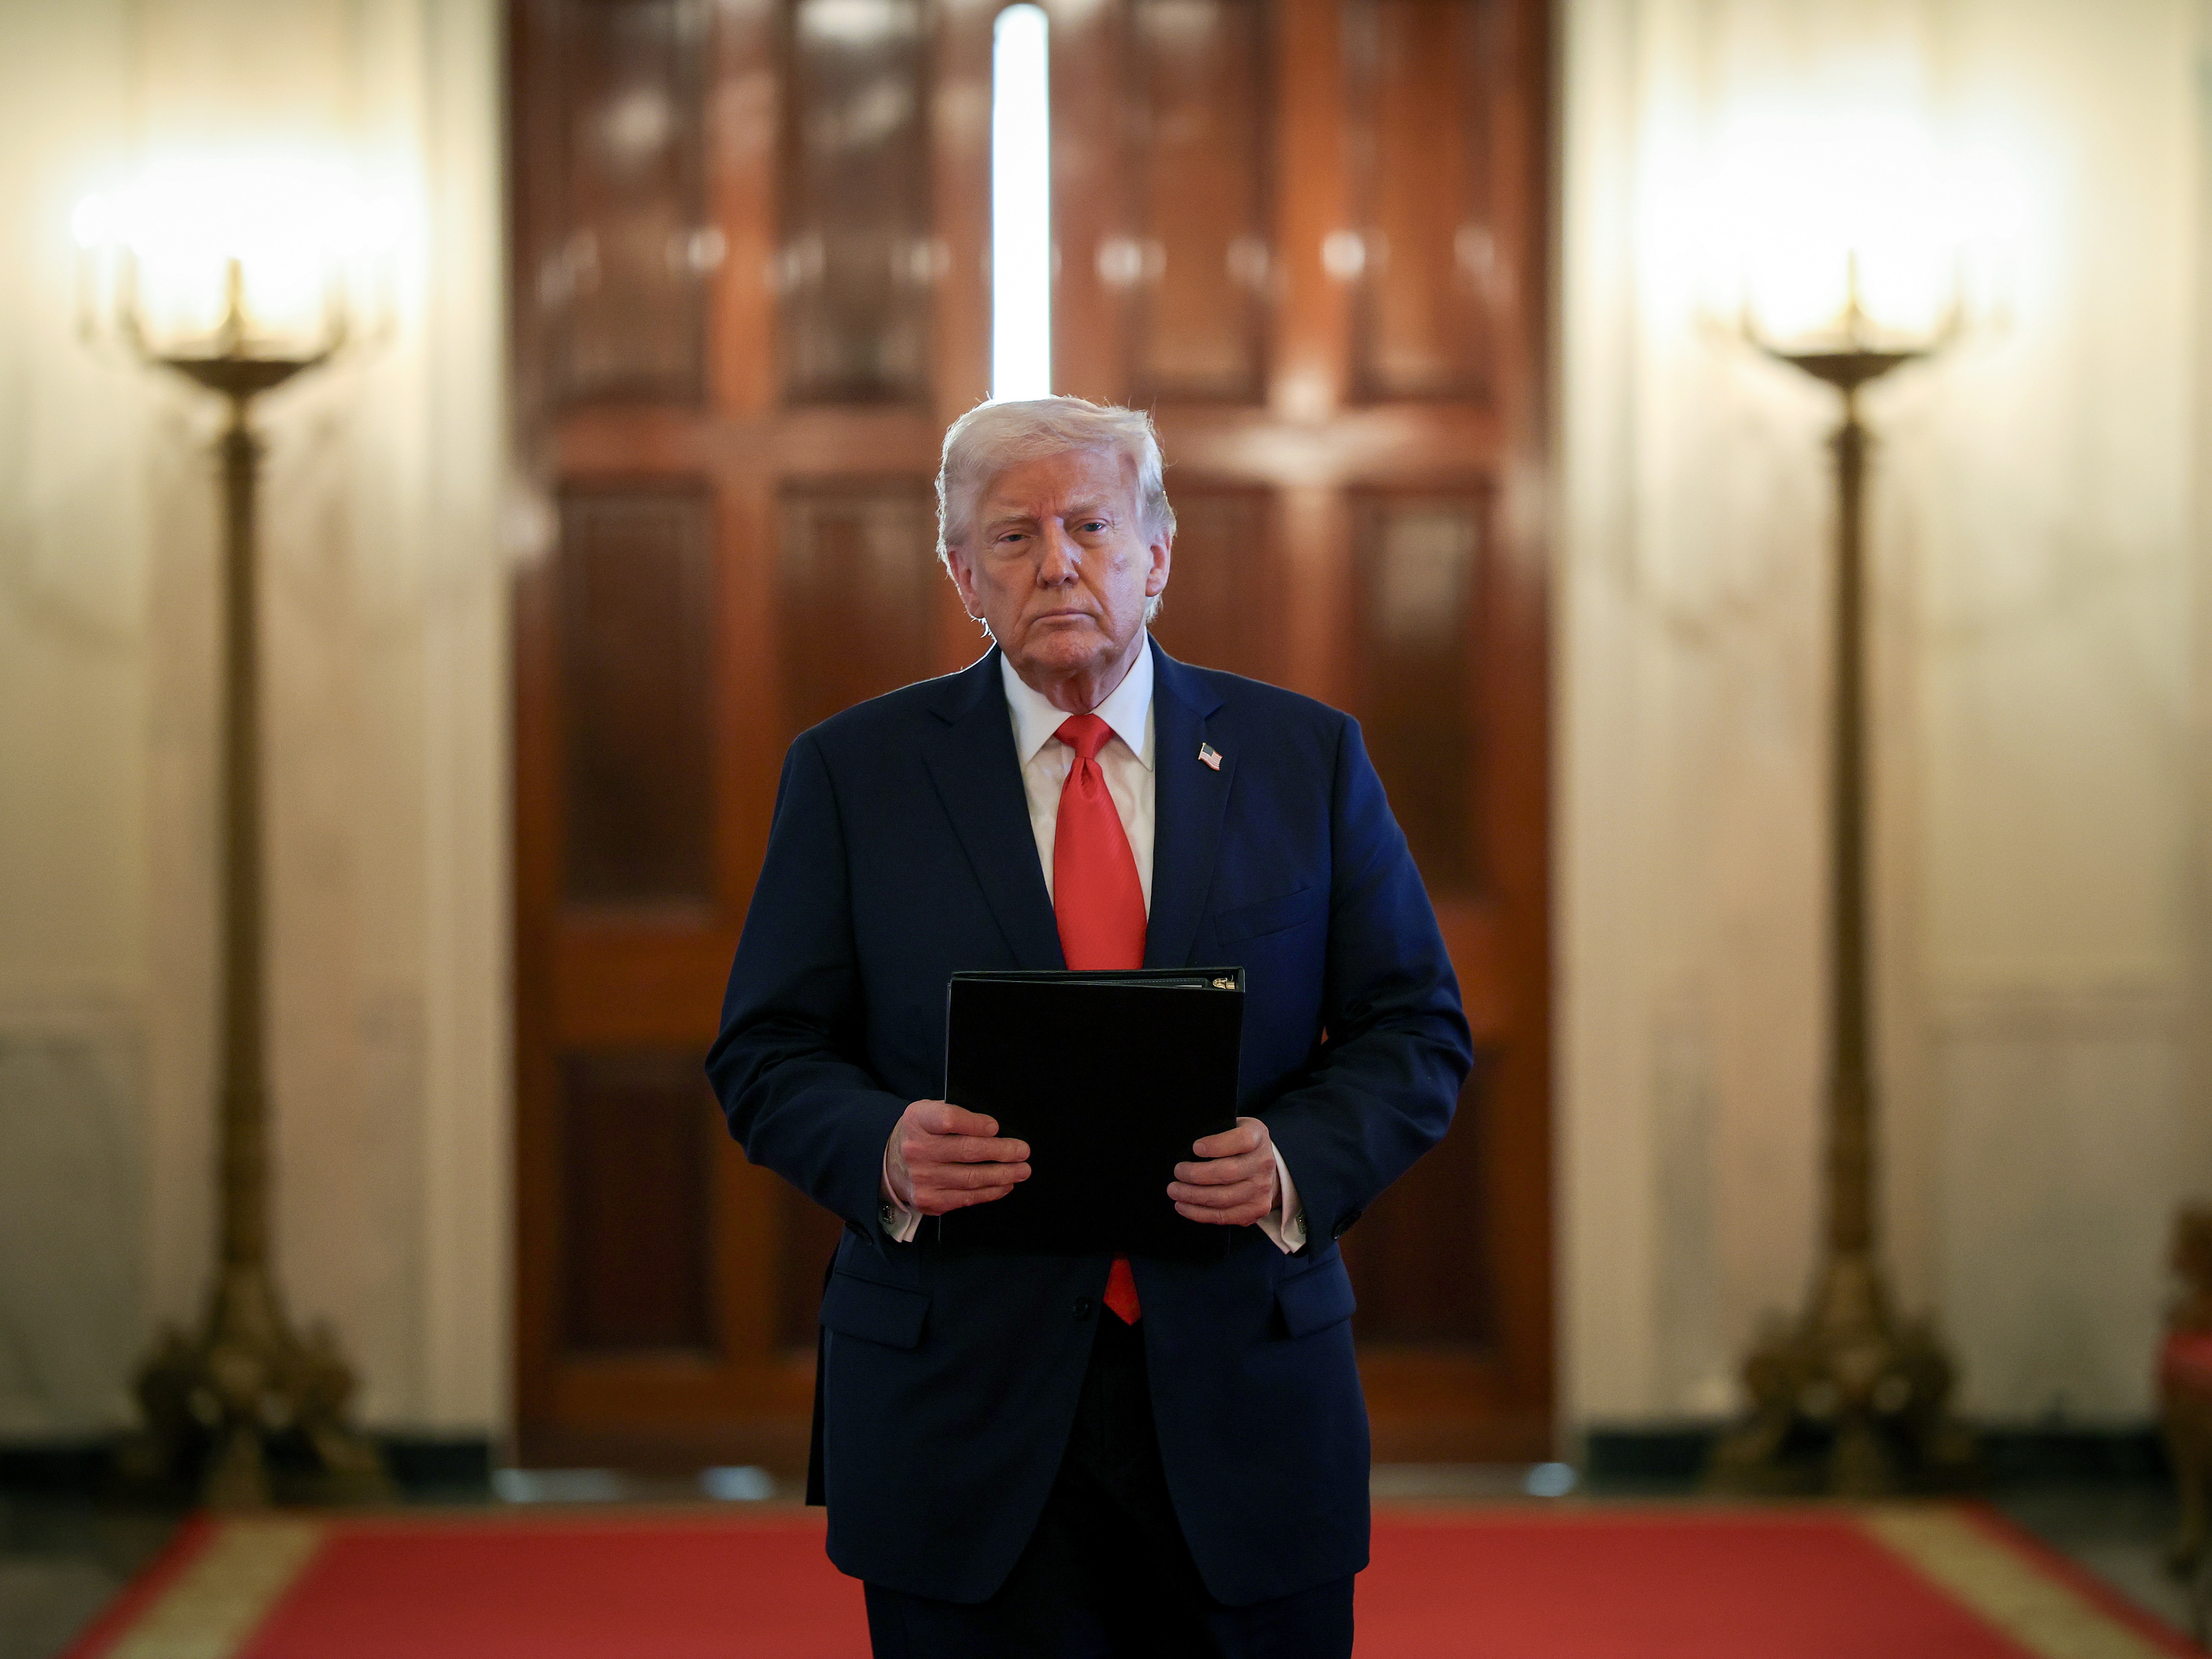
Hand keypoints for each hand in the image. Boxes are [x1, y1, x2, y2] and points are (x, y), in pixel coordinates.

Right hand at [886, 1101, 1030, 1214]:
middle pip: (966, 1151)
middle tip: (1023, 1151)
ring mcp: (921, 1179)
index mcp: (917, 1121)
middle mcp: (916, 1150)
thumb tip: (994, 1130)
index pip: (948, 1120)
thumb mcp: (930, 1111)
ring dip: (1002, 1175)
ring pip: (970, 1178)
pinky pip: (966, 1198)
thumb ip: (957, 1116)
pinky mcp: (928, 1200)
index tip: (995, 1127)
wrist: (891, 1161)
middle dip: (1001, 1152)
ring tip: (1022, 1170)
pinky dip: (990, 1192)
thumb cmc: (923, 1132)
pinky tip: (1005, 1185)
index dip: (975, 1124)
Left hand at [1169, 1116, 1278, 1226]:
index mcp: (1258, 1136)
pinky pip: (1224, 1216)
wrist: (1263, 1169)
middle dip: (1196, 1174)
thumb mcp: (1232, 1127)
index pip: (1242, 1140)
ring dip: (1193, 1196)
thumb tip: (1186, 1147)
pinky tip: (1182, 1206)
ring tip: (1174, 1190)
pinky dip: (1199, 1213)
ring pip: (1223, 1198)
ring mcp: (1262, 1189)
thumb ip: (1215, 1131)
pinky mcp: (1256, 1210)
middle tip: (1177, 1172)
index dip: (1217, 1145)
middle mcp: (1264, 1163)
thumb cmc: (1236, 1145)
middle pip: (1228, 1172)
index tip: (1195, 1148)